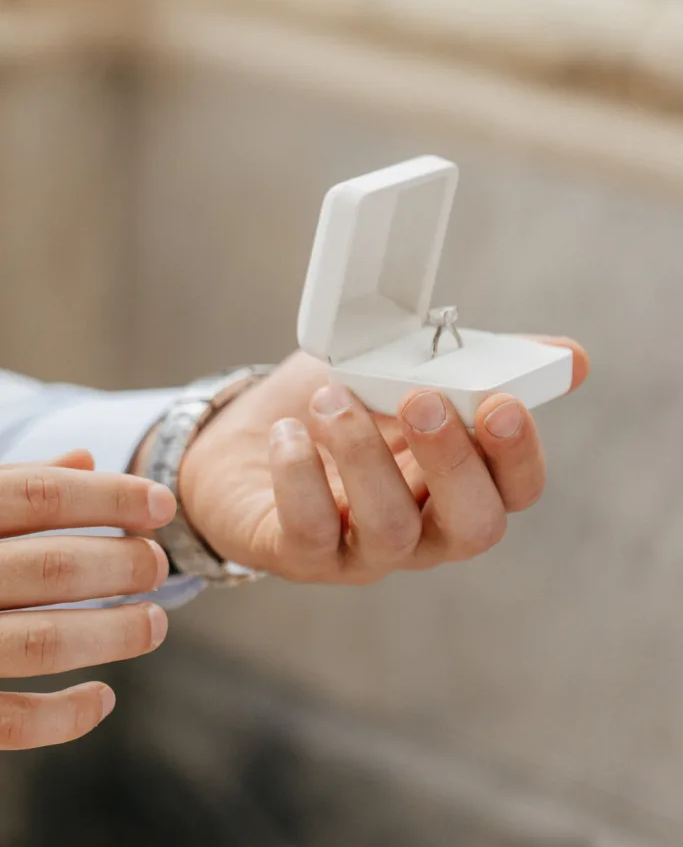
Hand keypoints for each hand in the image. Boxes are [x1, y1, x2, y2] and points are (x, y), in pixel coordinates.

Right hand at [0, 451, 175, 749]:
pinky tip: (104, 698)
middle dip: (121, 565)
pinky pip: (8, 721)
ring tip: (153, 624)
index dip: (113, 497)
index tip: (163, 504)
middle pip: (52, 567)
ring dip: (112, 635)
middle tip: (158, 565)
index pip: (44, 495)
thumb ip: (12, 483)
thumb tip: (84, 460)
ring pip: (42, 641)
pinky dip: (64, 716)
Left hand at [179, 340, 587, 583]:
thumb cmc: (332, 403)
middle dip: (454, 462)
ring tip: (331, 399)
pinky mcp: (300, 554)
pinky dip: (300, 476)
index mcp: (455, 482)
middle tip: (421, 399)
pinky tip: (289, 434)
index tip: (500, 402)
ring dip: (364, 454)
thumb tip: (569, 359)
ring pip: (392, 530)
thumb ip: (470, 363)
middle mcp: (422, 528)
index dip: (518, 454)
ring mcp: (362, 550)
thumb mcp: (397, 369)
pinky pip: (311, 531)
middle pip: (472, 526)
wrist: (240, 438)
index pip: (514, 490)